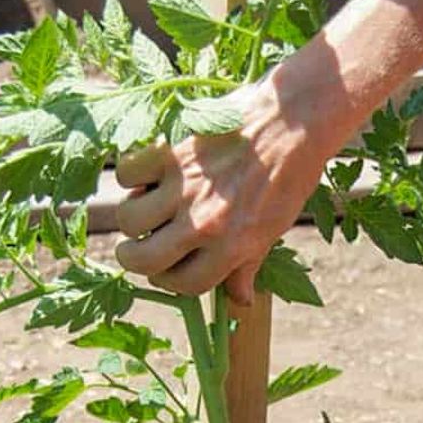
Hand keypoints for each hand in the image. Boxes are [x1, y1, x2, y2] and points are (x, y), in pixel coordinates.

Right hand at [114, 78, 327, 305]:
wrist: (293, 121)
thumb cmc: (289, 176)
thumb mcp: (274, 230)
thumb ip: (248, 266)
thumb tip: (240, 300)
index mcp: (230, 248)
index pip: (181, 285)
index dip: (169, 281)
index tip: (166, 269)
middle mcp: (203, 224)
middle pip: (143, 260)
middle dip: (134, 258)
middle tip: (138, 246)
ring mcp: (184, 189)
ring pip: (129, 219)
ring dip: (131, 217)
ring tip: (145, 206)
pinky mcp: (171, 153)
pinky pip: (128, 174)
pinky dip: (131, 176)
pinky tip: (148, 174)